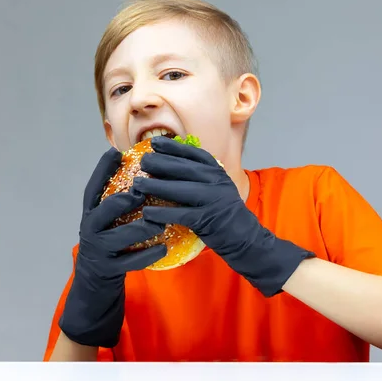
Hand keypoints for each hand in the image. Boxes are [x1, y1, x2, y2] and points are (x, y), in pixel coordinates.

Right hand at [59, 147, 167, 347]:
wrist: (96, 280)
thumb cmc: (110, 240)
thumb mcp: (109, 218)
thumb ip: (120, 198)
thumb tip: (142, 168)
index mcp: (91, 212)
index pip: (93, 188)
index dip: (102, 170)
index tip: (115, 152)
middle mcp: (91, 229)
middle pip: (101, 212)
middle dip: (119, 201)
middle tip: (139, 191)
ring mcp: (98, 250)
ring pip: (117, 238)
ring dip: (139, 228)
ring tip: (158, 221)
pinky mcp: (109, 269)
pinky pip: (130, 262)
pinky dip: (147, 255)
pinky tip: (163, 248)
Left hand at [132, 136, 314, 296]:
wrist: (244, 237)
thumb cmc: (223, 211)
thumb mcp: (216, 187)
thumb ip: (200, 175)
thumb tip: (170, 163)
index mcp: (218, 172)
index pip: (195, 154)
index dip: (175, 148)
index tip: (156, 143)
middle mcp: (217, 182)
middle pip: (185, 169)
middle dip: (161, 163)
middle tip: (143, 160)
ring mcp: (213, 201)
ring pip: (181, 189)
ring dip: (157, 185)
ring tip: (138, 183)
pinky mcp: (207, 220)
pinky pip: (181, 214)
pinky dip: (163, 212)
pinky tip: (148, 212)